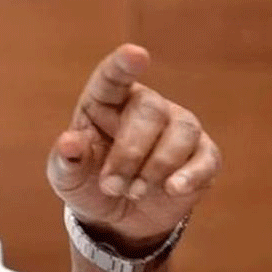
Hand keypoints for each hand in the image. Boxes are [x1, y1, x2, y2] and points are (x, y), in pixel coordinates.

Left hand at [46, 45, 220, 250]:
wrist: (118, 218)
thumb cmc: (88, 183)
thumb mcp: (67, 177)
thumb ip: (66, 160)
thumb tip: (69, 142)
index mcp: (105, 101)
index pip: (114, 76)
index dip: (124, 64)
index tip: (135, 54)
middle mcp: (144, 105)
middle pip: (150, 111)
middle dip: (130, 154)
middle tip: (111, 186)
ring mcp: (176, 127)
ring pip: (181, 130)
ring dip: (156, 168)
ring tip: (133, 193)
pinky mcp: (202, 155)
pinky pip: (206, 157)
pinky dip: (190, 175)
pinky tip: (172, 190)